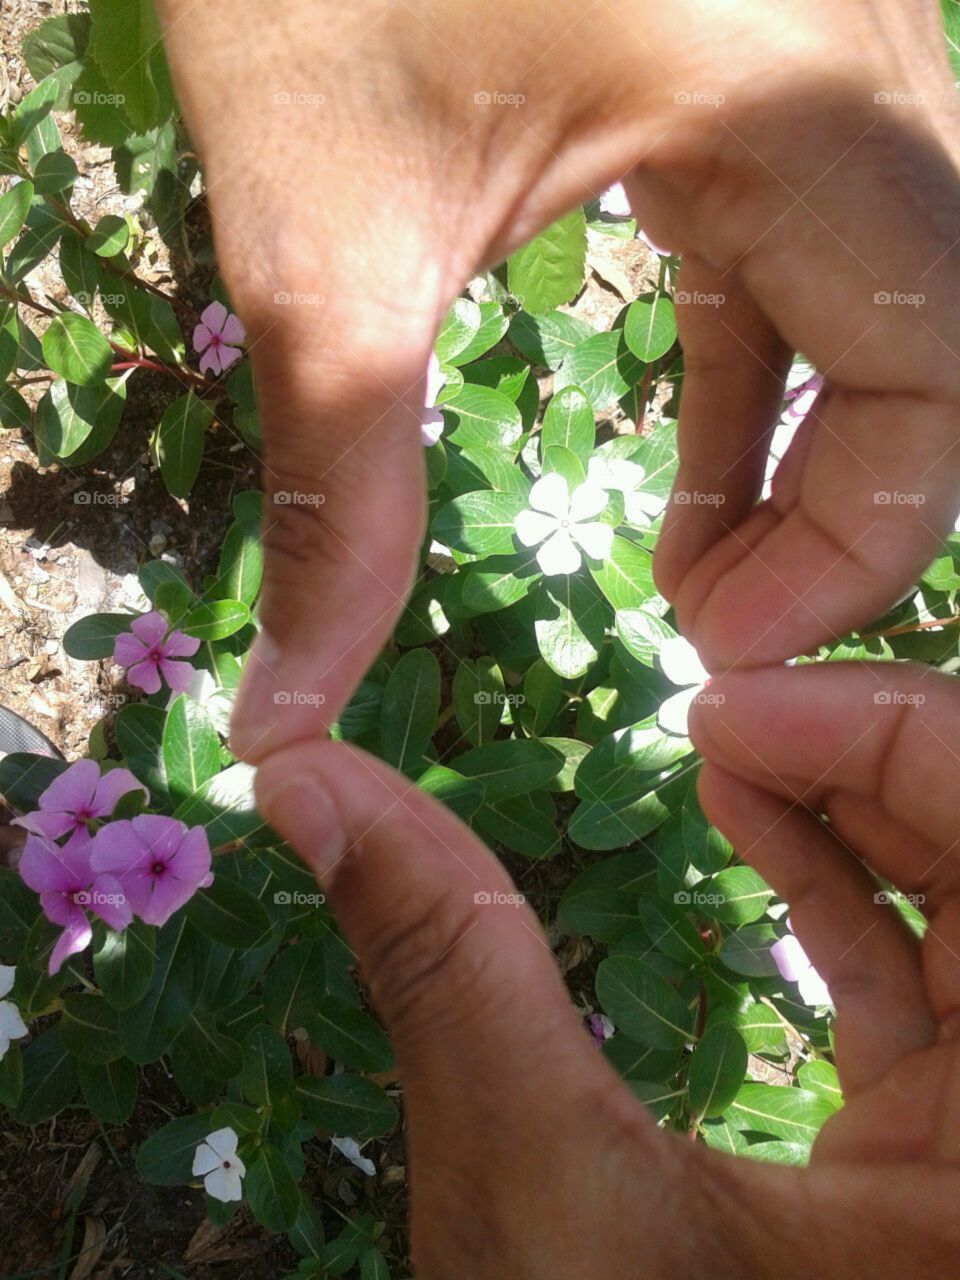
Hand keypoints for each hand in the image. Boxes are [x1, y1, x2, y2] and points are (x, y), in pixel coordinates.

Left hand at [153, 0, 959, 765]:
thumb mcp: (321, 254)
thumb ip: (334, 502)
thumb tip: (282, 719)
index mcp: (810, 111)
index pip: (946, 383)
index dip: (856, 553)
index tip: (701, 644)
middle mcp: (863, 76)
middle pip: (947, 354)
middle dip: (845, 518)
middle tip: (699, 619)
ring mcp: (819, 62)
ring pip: (892, 305)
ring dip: (812, 460)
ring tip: (693, 574)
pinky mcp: (748, 72)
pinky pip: (811, 256)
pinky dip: (764, 382)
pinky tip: (696, 476)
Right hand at [253, 660, 959, 1277]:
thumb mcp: (539, 1206)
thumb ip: (443, 964)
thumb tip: (306, 776)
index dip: (893, 735)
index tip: (719, 697)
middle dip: (872, 752)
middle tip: (722, 705)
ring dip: (859, 797)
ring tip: (725, 741)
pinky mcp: (958, 1158)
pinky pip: (943, 971)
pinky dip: (850, 875)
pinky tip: (749, 812)